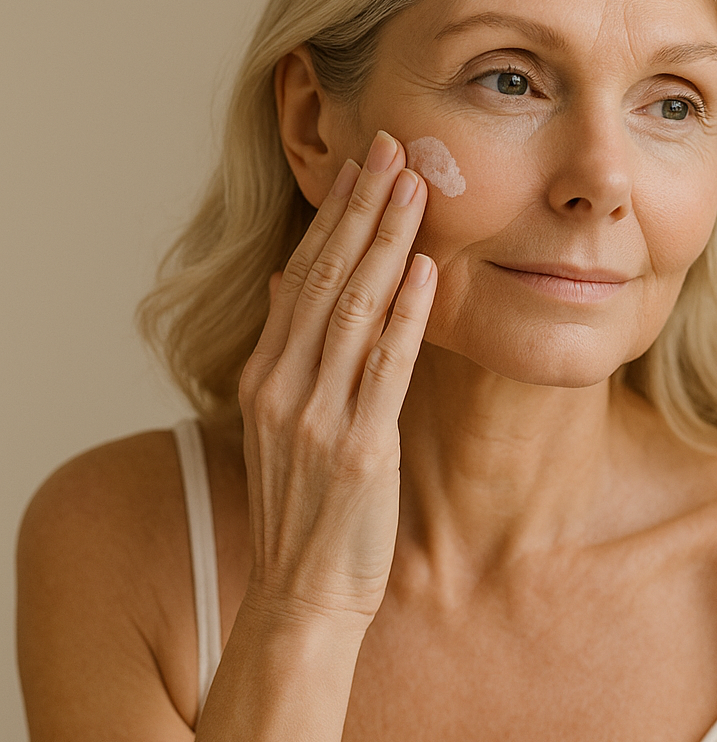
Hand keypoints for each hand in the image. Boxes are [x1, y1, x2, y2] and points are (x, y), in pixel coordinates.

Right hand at [237, 130, 434, 624]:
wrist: (301, 592)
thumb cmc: (305, 506)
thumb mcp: (281, 423)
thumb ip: (288, 352)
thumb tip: (295, 284)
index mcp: (266, 375)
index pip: (301, 275)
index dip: (332, 216)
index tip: (360, 166)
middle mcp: (283, 386)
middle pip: (326, 278)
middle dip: (362, 209)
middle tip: (391, 148)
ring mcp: (316, 416)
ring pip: (354, 309)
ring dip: (386, 243)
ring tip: (413, 187)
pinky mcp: (357, 449)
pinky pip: (385, 367)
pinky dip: (407, 315)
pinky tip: (425, 270)